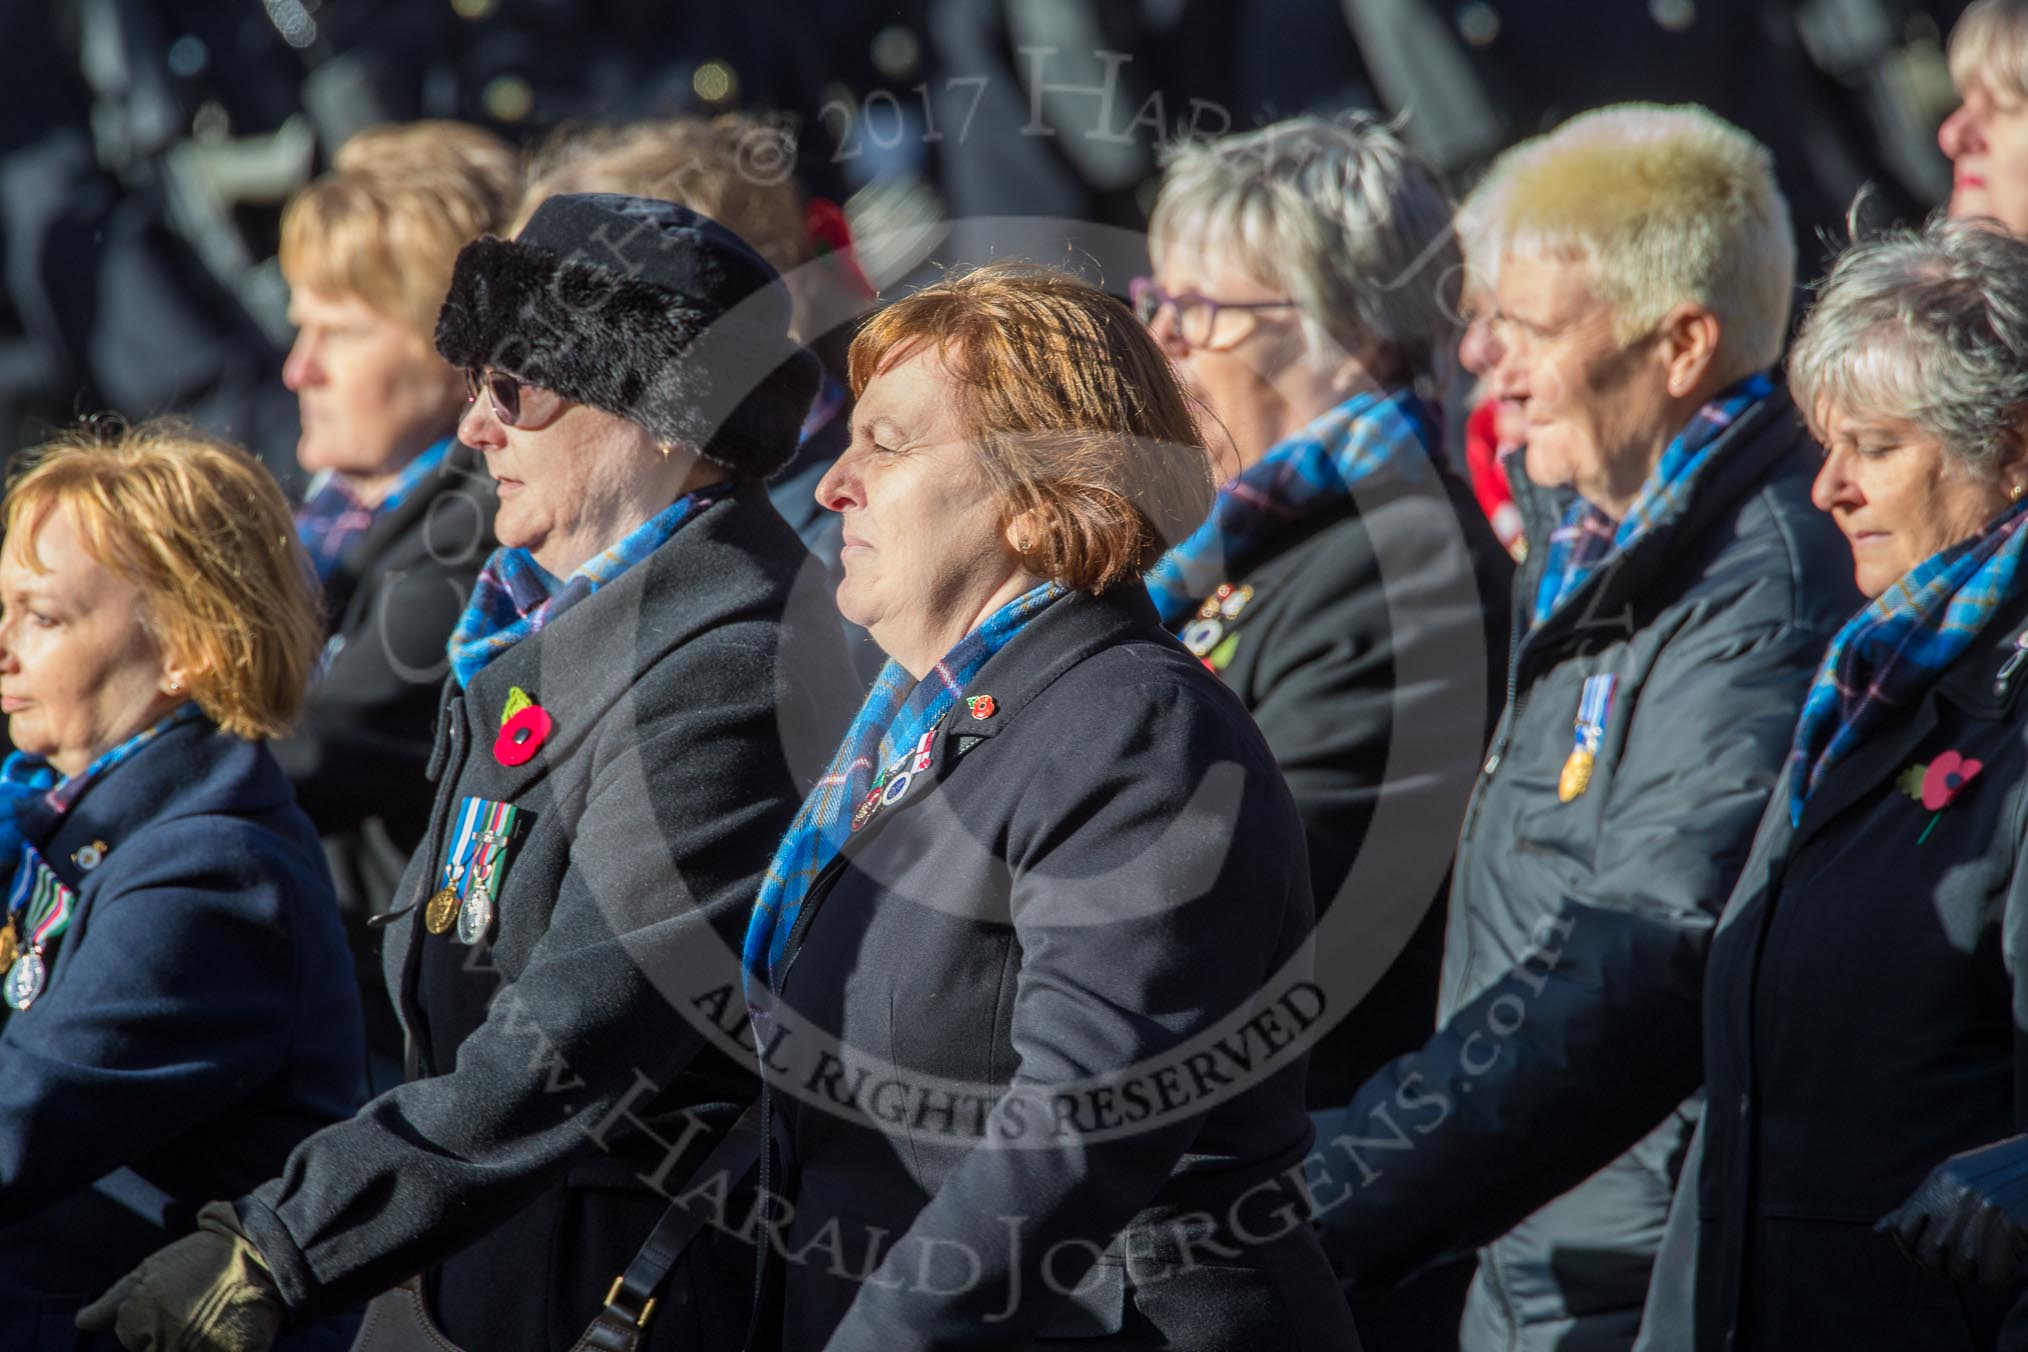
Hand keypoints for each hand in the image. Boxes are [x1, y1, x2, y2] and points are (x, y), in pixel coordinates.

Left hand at [76, 1201, 285, 1350]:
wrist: (260, 1253)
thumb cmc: (201, 1258)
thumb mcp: (152, 1268)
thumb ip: (115, 1298)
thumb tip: (81, 1322)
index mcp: (140, 1312)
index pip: (132, 1338)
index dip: (151, 1323)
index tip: (175, 1303)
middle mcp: (165, 1334)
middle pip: (156, 1350)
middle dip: (170, 1336)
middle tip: (195, 1311)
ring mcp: (198, 1348)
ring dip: (195, 1343)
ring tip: (211, 1321)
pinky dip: (219, 1347)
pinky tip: (224, 1331)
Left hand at [1879, 1133, 2027, 1288]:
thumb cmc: (2001, 1175)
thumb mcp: (1956, 1180)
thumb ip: (1919, 1206)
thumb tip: (1879, 1229)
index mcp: (1942, 1179)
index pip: (1904, 1229)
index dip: (1912, 1250)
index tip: (1929, 1257)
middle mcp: (1958, 1192)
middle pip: (1930, 1254)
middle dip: (1943, 1267)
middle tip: (1962, 1265)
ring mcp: (1984, 1208)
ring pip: (1960, 1268)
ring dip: (1974, 1273)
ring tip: (1988, 1260)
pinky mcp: (2010, 1224)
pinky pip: (1990, 1276)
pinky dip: (1999, 1278)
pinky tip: (2008, 1264)